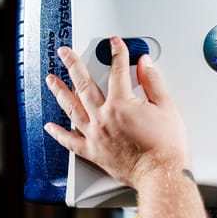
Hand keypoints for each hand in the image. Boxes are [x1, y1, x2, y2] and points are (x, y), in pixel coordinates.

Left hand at [43, 36, 189, 187]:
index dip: (117, 53)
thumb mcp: (166, 106)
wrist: (161, 173)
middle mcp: (103, 117)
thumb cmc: (165, 145)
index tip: (114, 44)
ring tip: (52, 80)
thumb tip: (144, 65)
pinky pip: (70, 141)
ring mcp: (95, 135)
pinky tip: (50, 126)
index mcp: (121, 104)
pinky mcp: (93, 152)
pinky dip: (58, 133)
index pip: (117, 71)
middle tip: (65, 53)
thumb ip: (153, 82)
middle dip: (74, 65)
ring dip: (60, 91)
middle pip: (84, 85)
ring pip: (71, 108)